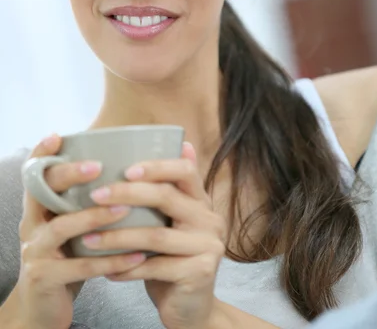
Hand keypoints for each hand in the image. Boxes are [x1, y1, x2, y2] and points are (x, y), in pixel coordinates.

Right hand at [13, 135, 145, 328]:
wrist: (40, 312)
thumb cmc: (65, 260)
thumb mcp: (70, 229)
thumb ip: (84, 203)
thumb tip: (123, 172)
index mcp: (38, 210)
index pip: (34, 175)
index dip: (41, 154)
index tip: (58, 136)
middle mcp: (31, 226)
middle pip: (43, 193)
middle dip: (70, 176)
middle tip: (98, 165)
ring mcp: (35, 252)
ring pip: (63, 228)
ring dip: (95, 216)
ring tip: (125, 209)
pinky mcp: (45, 279)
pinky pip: (80, 267)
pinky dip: (110, 260)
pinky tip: (136, 256)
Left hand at [86, 142, 225, 328]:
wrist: (193, 309)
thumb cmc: (173, 259)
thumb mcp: (171, 223)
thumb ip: (168, 192)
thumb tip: (177, 143)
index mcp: (202, 201)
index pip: (186, 170)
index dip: (156, 166)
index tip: (125, 169)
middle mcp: (210, 219)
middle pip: (167, 197)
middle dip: (127, 194)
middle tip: (96, 196)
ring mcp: (208, 246)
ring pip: (156, 235)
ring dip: (118, 236)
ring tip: (89, 238)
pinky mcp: (199, 273)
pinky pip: (155, 267)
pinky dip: (127, 268)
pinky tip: (105, 270)